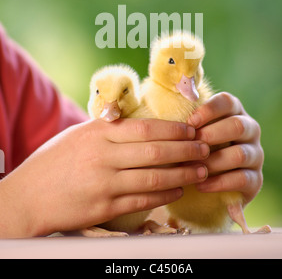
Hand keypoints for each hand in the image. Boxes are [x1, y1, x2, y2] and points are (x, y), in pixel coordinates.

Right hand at [0, 118, 208, 237]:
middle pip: (155, 152)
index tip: (192, 130)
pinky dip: (164, 194)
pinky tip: (178, 190)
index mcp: (98, 133)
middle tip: (205, 148)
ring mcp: (104, 183)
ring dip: (182, 174)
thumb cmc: (55, 160)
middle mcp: (103, 156)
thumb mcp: (79, 134)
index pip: (146, 128)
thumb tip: (140, 121)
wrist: (28, 196)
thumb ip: (109, 127)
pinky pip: (142, 201)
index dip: (174, 130)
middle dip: (186, 151)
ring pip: (153, 178)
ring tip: (200, 170)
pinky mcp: (103, 207)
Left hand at [188, 92, 263, 204]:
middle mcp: (250, 130)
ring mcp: (256, 154)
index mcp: (234, 112)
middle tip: (191, 144)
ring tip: (191, 168)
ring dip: (213, 161)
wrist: (204, 188)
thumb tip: (173, 103)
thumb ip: (186, 119)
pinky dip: (219, 182)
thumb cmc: (193, 148)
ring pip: (240, 154)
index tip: (189, 122)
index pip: (227, 102)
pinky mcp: (256, 179)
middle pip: (238, 126)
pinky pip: (242, 179)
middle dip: (212, 134)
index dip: (209, 110)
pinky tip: (200, 185)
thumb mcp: (190, 131)